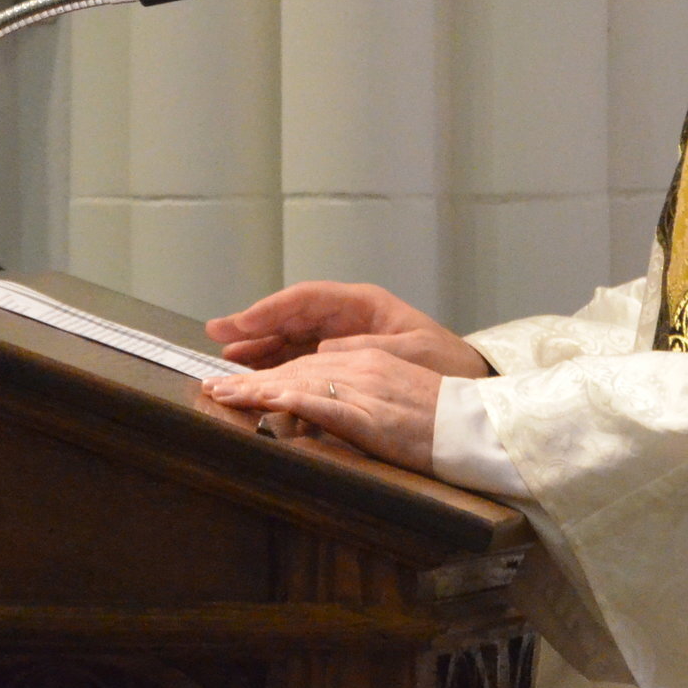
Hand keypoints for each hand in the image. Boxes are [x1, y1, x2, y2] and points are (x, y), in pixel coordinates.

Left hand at [201, 348, 442, 472]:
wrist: (480, 427)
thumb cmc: (444, 418)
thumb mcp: (400, 394)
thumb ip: (365, 389)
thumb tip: (329, 394)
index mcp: (369, 361)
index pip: (308, 364)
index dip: (269, 373)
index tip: (236, 384)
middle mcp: (363, 368)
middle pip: (296, 369)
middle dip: (251, 380)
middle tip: (213, 389)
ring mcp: (366, 390)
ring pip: (302, 383)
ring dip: (258, 389)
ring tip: (224, 395)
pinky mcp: (372, 417)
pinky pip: (327, 406)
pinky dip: (295, 402)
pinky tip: (269, 402)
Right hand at [206, 281, 489, 378]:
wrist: (470, 388)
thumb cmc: (446, 366)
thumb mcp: (410, 353)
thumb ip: (366, 350)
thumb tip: (322, 349)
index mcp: (364, 305)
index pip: (306, 299)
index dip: (270, 310)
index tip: (240, 322)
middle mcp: (348, 318)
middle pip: (292, 315)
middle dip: (254, 325)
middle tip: (217, 335)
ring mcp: (344, 338)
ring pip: (292, 336)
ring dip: (260, 346)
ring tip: (228, 358)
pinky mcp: (344, 361)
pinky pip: (303, 357)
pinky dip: (278, 364)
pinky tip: (257, 373)